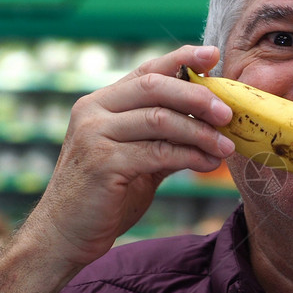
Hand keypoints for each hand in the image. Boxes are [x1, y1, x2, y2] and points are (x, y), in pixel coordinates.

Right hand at [26, 45, 234, 266]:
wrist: (64, 236)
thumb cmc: (104, 196)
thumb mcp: (136, 158)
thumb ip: (163, 137)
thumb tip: (210, 125)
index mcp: (101, 103)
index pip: (146, 71)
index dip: (181, 60)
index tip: (213, 56)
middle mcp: (93, 111)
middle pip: (155, 87)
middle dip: (197, 96)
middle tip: (228, 111)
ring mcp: (95, 135)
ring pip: (160, 119)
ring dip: (200, 132)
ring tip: (227, 145)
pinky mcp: (103, 163)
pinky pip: (158, 152)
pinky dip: (190, 156)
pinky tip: (209, 163)